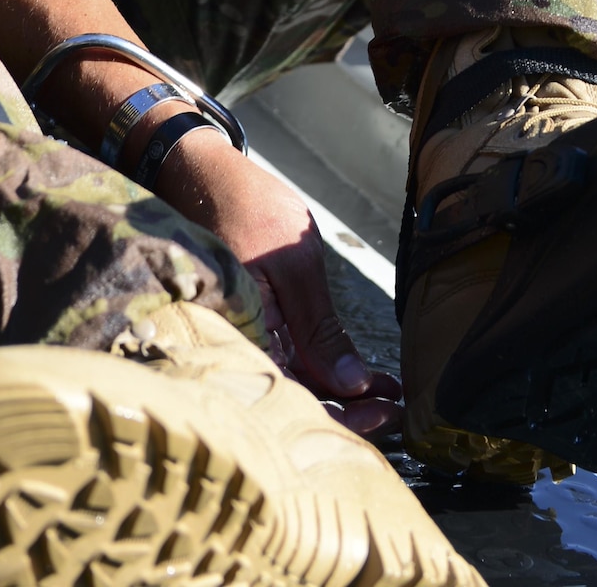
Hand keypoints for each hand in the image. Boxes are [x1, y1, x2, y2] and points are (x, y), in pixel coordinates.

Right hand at [158, 129, 399, 436]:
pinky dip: (320, 372)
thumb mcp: (295, 263)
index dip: (345, 418)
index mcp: (243, 341)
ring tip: (385, 392)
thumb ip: (320, 329)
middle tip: (395, 408)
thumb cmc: (247, 209)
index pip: (298, 403)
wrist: (201, 178)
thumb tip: (353, 386)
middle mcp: (236, 353)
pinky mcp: (248, 330)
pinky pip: (282, 364)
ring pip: (291, 388)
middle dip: (349, 412)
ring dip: (340, 395)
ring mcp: (241, 343)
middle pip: (295, 405)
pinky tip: (355, 373)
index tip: (388, 411)